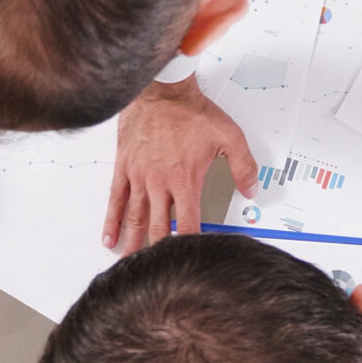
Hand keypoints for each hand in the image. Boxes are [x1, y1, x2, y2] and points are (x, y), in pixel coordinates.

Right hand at [103, 78, 259, 252]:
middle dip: (158, 253)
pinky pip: (116, 199)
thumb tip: (252, 189)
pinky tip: (109, 237)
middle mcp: (160, 182)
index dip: (190, 246)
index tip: (189, 260)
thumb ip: (244, 166)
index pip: (188, 224)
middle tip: (156, 272)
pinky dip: (112, 220)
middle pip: (159, 228)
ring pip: (135, 218)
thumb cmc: (190, 111)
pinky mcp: (124, 167)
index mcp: (185, 180)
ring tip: (130, 265)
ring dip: (133, 244)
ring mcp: (139, 176)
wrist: (161, 90)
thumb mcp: (229, 136)